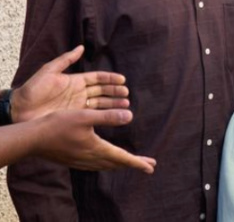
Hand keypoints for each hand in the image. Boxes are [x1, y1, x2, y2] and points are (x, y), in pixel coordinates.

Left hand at [12, 46, 129, 122]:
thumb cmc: (32, 89)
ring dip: (113, 104)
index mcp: (75, 81)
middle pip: (102, 91)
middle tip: (126, 94)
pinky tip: (113, 116)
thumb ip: (66, 60)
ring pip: (100, 103)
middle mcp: (78, 93)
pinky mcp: (74, 117)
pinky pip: (92, 115)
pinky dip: (104, 115)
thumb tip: (81, 47)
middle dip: (115, 92)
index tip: (122, 80)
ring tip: (125, 105)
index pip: (97, 78)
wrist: (20, 110)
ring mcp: (77, 105)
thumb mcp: (49, 71)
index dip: (110, 79)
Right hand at [34, 108, 156, 172]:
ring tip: (131, 162)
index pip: (122, 158)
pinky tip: (105, 160)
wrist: (32, 138)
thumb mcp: (86, 116)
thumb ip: (108, 117)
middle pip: (117, 163)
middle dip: (134, 163)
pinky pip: (96, 165)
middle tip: (149, 165)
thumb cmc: (58, 124)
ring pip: (106, 165)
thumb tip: (130, 115)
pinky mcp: (73, 159)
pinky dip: (107, 162)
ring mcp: (81, 161)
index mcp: (96, 149)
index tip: (151, 166)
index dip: (138, 162)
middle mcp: (90, 158)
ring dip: (121, 163)